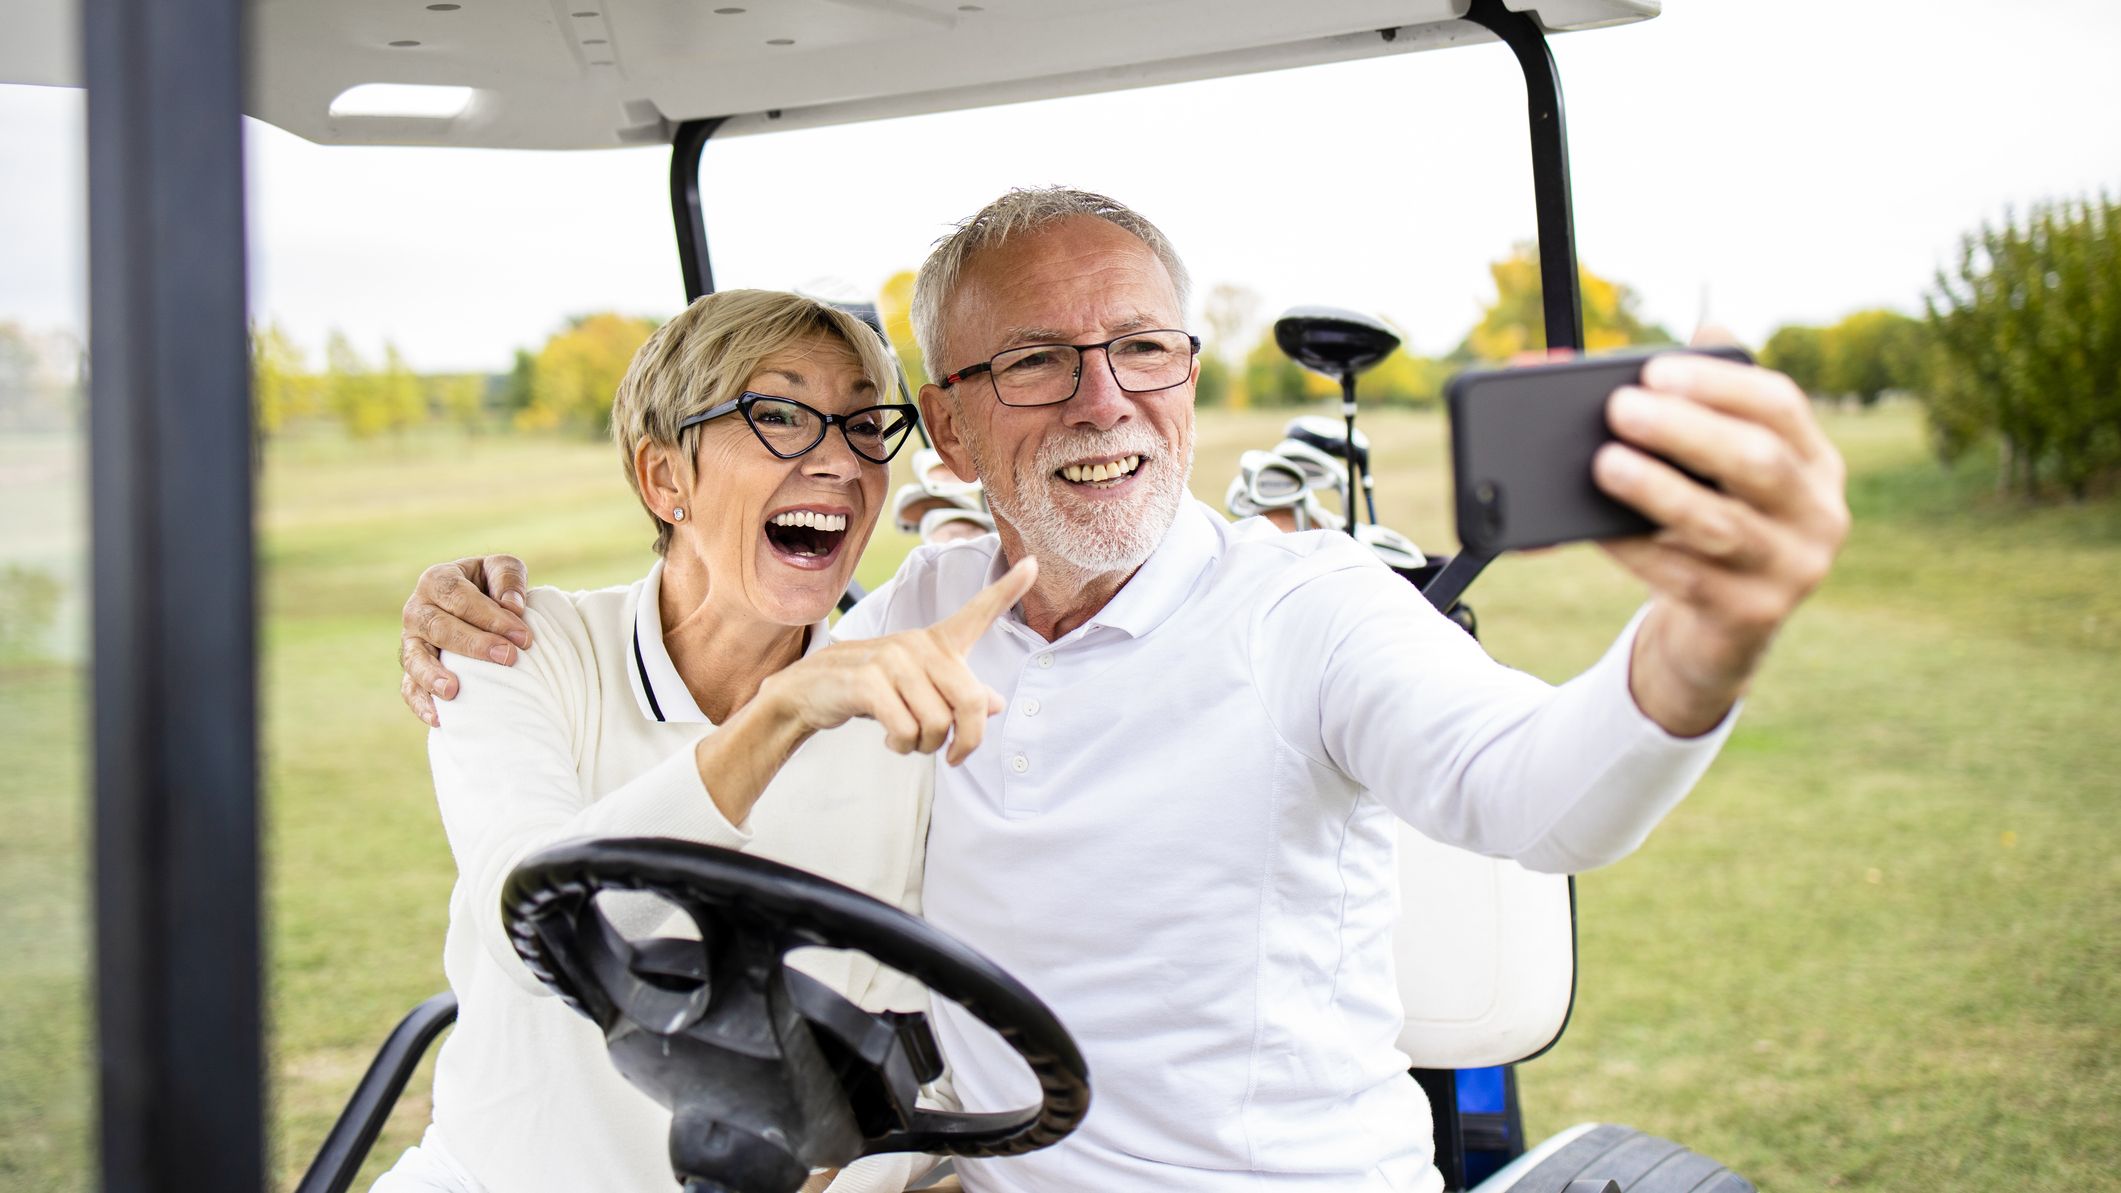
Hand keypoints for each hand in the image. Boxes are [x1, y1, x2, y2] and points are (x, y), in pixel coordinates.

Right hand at [399, 553, 532, 726]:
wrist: (476, 609)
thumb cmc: (491, 587)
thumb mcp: (501, 569)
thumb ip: (508, 578)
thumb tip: (513, 606)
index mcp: (437, 581)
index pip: (459, 597)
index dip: (491, 616)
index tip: (525, 637)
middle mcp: (418, 610)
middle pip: (439, 627)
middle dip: (474, 644)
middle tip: (509, 658)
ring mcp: (411, 642)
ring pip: (415, 659)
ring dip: (433, 676)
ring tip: (454, 692)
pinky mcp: (412, 670)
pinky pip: (409, 688)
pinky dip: (420, 703)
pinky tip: (438, 718)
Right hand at [762, 557, 1036, 765]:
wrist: (808, 692)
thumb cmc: (871, 691)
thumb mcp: (918, 692)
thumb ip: (957, 695)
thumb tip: (996, 703)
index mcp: (935, 643)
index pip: (977, 612)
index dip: (1008, 589)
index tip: (1034, 563)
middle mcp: (918, 644)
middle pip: (971, 702)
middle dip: (965, 741)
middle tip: (950, 754)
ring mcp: (892, 659)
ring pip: (937, 724)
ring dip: (925, 747)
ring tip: (906, 740)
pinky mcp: (868, 681)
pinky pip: (906, 730)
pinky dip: (902, 746)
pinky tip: (889, 740)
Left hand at [1593, 340, 1848, 735]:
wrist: (1722, 630)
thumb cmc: (1707, 521)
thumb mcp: (1708, 469)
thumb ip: (1677, 409)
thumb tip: (1563, 362)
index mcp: (1812, 459)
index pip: (1780, 405)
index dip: (1719, 383)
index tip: (1656, 369)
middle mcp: (1818, 513)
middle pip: (1757, 460)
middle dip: (1684, 430)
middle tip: (1619, 408)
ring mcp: (1791, 570)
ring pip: (1721, 524)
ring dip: (1658, 490)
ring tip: (1605, 465)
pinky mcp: (1751, 616)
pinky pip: (1686, 578)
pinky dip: (1638, 549)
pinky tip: (1600, 530)